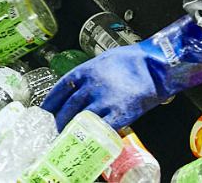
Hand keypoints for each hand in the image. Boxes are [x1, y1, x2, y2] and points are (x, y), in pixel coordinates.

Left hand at [41, 16, 201, 129]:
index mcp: (85, 71)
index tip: (46, 110)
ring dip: (72, 130)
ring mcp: (104, 101)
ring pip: (80, 120)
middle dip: (60, 120)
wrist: (155, 65)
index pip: (60, 89)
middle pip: (68, 108)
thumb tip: (78, 85)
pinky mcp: (119, 113)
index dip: (51, 102)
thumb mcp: (103, 60)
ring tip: (68, 136)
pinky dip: (94, 136)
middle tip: (56, 128)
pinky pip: (101, 129)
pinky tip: (90, 140)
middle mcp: (90, 87)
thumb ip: (89, 74)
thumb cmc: (132, 60)